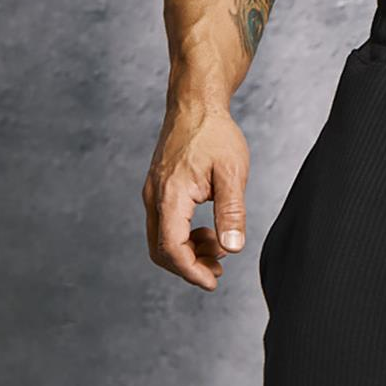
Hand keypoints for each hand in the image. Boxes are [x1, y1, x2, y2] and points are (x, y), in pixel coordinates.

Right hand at [143, 106, 249, 290]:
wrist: (195, 102)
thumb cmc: (215, 133)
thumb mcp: (232, 174)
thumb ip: (232, 213)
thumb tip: (231, 248)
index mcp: (171, 194)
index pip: (172, 248)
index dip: (192, 272)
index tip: (213, 282)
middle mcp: (154, 196)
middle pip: (161, 251)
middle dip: (189, 267)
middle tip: (218, 270)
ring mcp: (153, 193)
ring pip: (162, 241)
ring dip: (189, 253)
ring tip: (219, 248)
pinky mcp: (158, 190)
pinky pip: (165, 226)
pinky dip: (185, 238)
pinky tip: (209, 233)